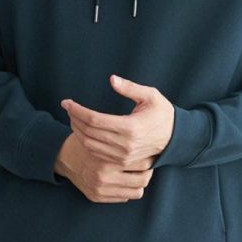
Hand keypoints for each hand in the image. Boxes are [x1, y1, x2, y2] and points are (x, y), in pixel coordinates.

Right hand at [54, 130, 152, 202]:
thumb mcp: (103, 135)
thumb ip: (122, 140)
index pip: (144, 162)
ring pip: (137, 191)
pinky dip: (127, 189)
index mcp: (108, 158)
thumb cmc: (88, 142)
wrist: (62, 156)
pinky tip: (124, 180)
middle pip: (144, 179)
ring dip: (139, 182)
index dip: (149, 157)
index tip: (150, 153)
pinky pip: (124, 198)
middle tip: (148, 164)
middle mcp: (104, 176)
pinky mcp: (97, 197)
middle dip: (148, 171)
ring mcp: (101, 189)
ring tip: (138, 174)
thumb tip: (149, 143)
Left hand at [60, 73, 174, 167]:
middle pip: (88, 133)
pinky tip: (82, 131)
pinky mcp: (122, 161)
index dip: (77, 110)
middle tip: (68, 108)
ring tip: (73, 118)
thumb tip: (112, 79)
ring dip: (77, 131)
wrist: (174, 139)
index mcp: (130, 127)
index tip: (66, 102)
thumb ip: (130, 88)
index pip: (94, 120)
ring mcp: (123, 156)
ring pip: (89, 144)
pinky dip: (85, 141)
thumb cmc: (162, 114)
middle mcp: (125, 144)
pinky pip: (96, 153)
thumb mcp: (151, 96)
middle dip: (73, 119)